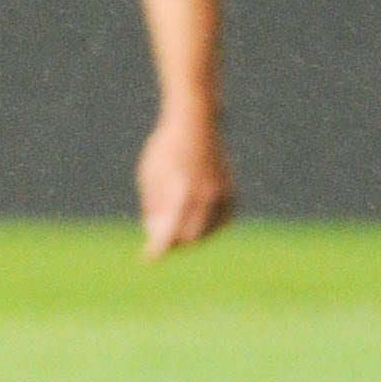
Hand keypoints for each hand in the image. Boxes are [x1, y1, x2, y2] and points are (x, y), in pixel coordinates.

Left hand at [136, 113, 235, 257]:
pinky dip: (208, 226)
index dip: (158, 248)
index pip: (170, 231)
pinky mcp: (232, 192)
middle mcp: (205, 196)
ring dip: (190, 235)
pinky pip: (221, 222)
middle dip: (173, 243)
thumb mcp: (149, 176)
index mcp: (181, 191)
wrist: (197, 122)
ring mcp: (222, 194)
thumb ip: (153, 206)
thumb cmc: (166, 148)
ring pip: (206, 232)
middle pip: (189, 238)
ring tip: (174, 225)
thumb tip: (157, 234)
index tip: (148, 258)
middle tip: (159, 240)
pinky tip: (195, 220)